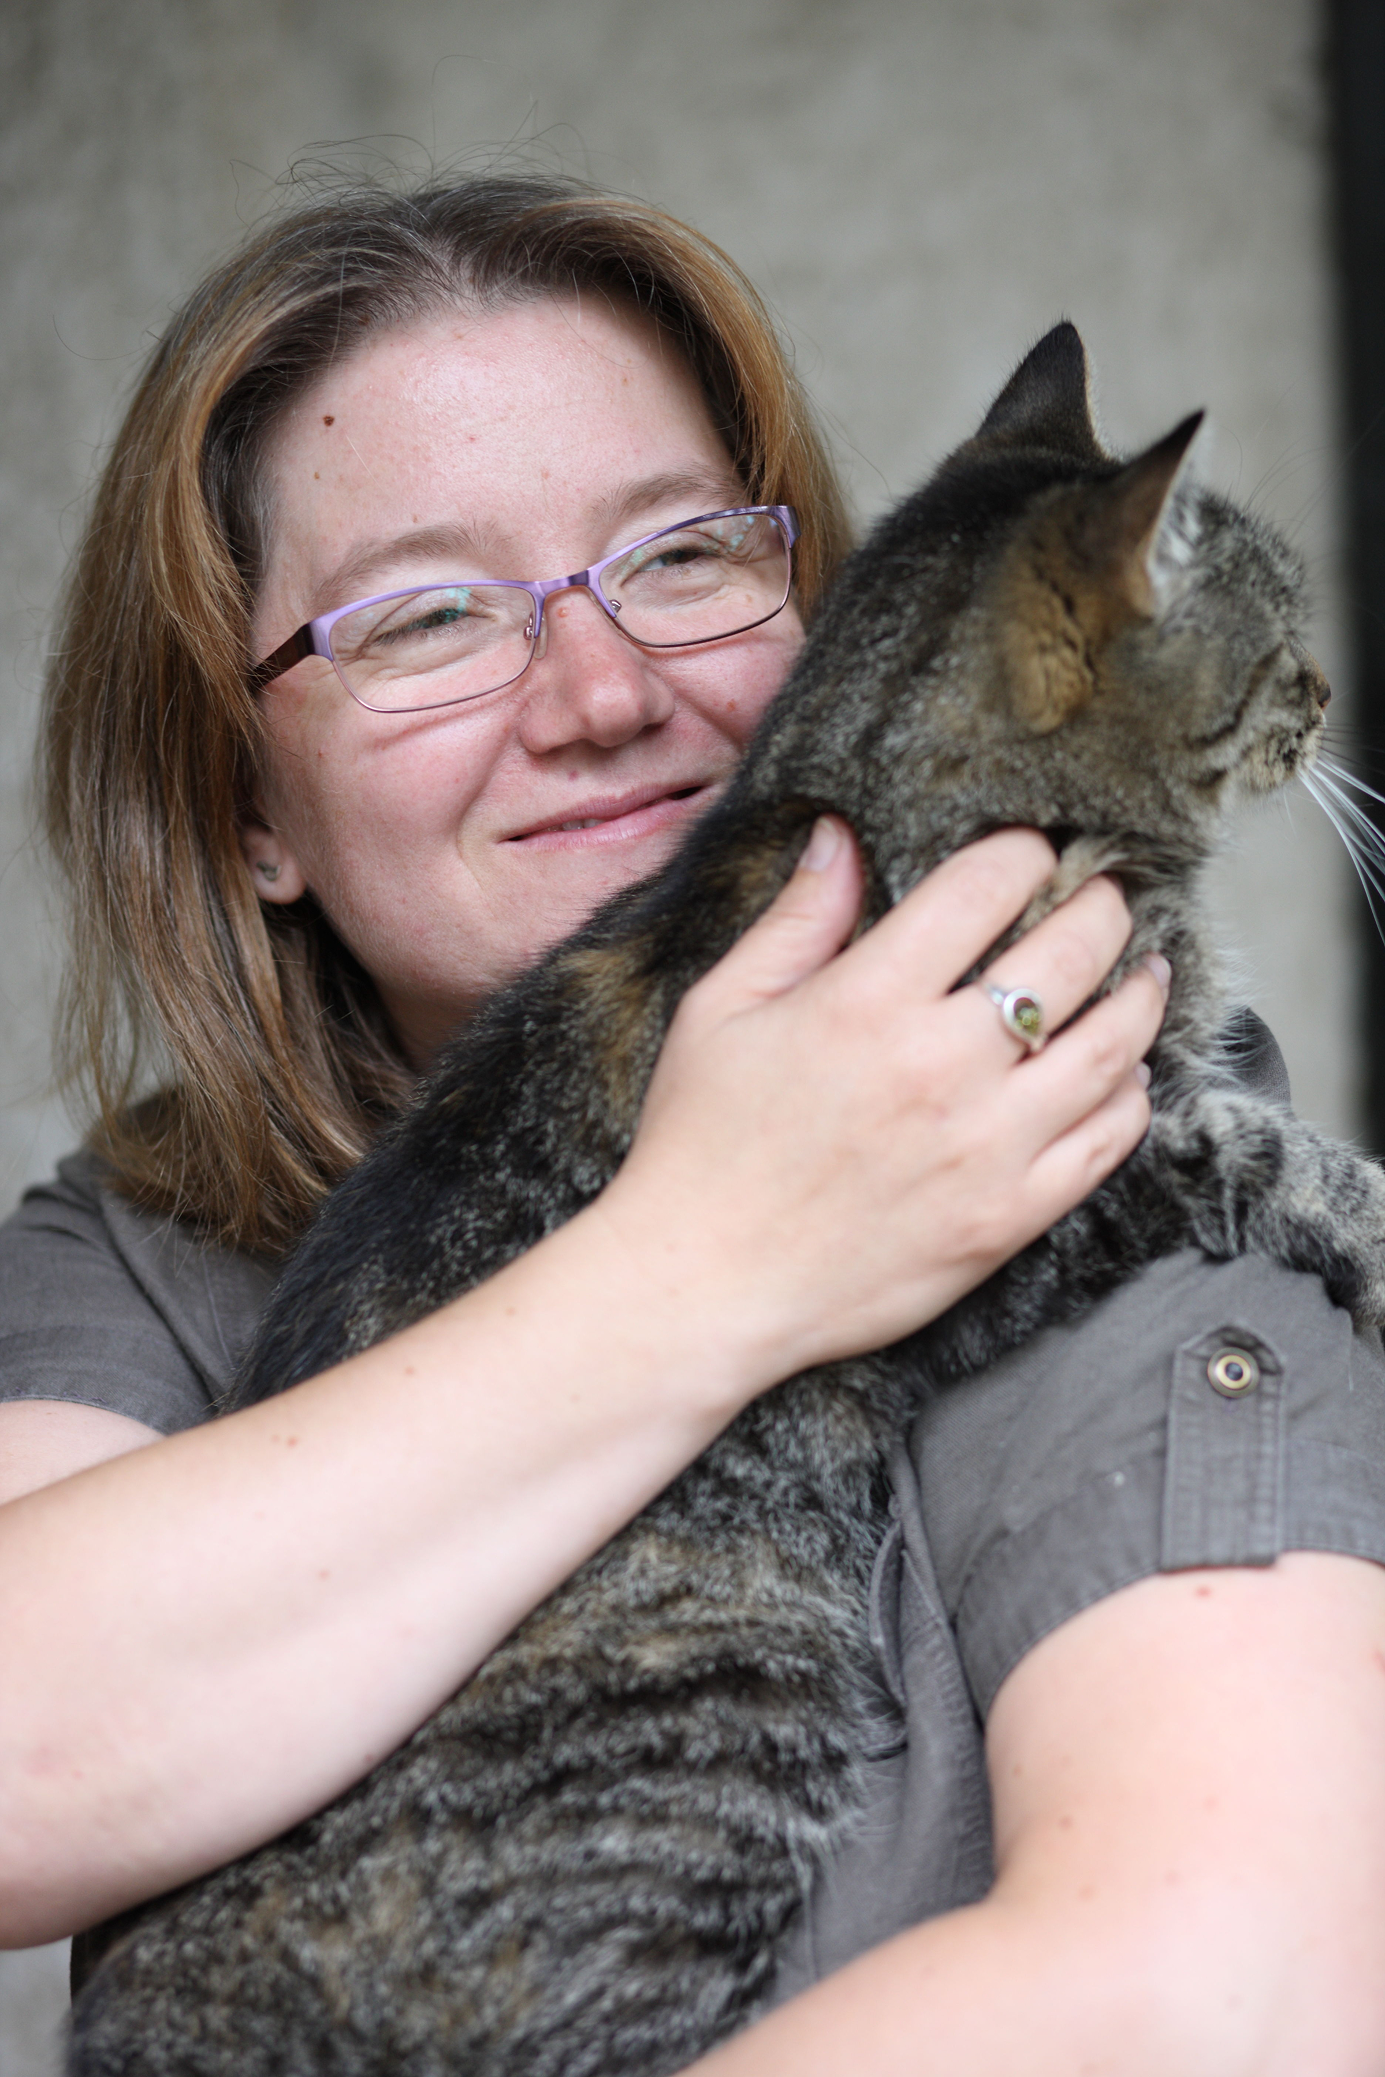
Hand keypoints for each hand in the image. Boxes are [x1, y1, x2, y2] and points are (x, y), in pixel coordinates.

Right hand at [596, 819, 1165, 1388]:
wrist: (705, 1286)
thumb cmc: (700, 1148)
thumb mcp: (720, 1011)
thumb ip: (796, 921)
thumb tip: (842, 838)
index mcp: (867, 1001)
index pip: (985, 887)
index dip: (1023, 850)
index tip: (1030, 850)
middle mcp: (941, 1065)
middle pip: (1072, 953)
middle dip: (1103, 905)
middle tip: (1106, 895)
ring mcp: (986, 1146)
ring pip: (1113, 1045)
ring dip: (1139, 993)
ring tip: (1142, 971)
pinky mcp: (1009, 1217)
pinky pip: (1108, 1142)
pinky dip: (1131, 1096)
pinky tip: (1124, 1074)